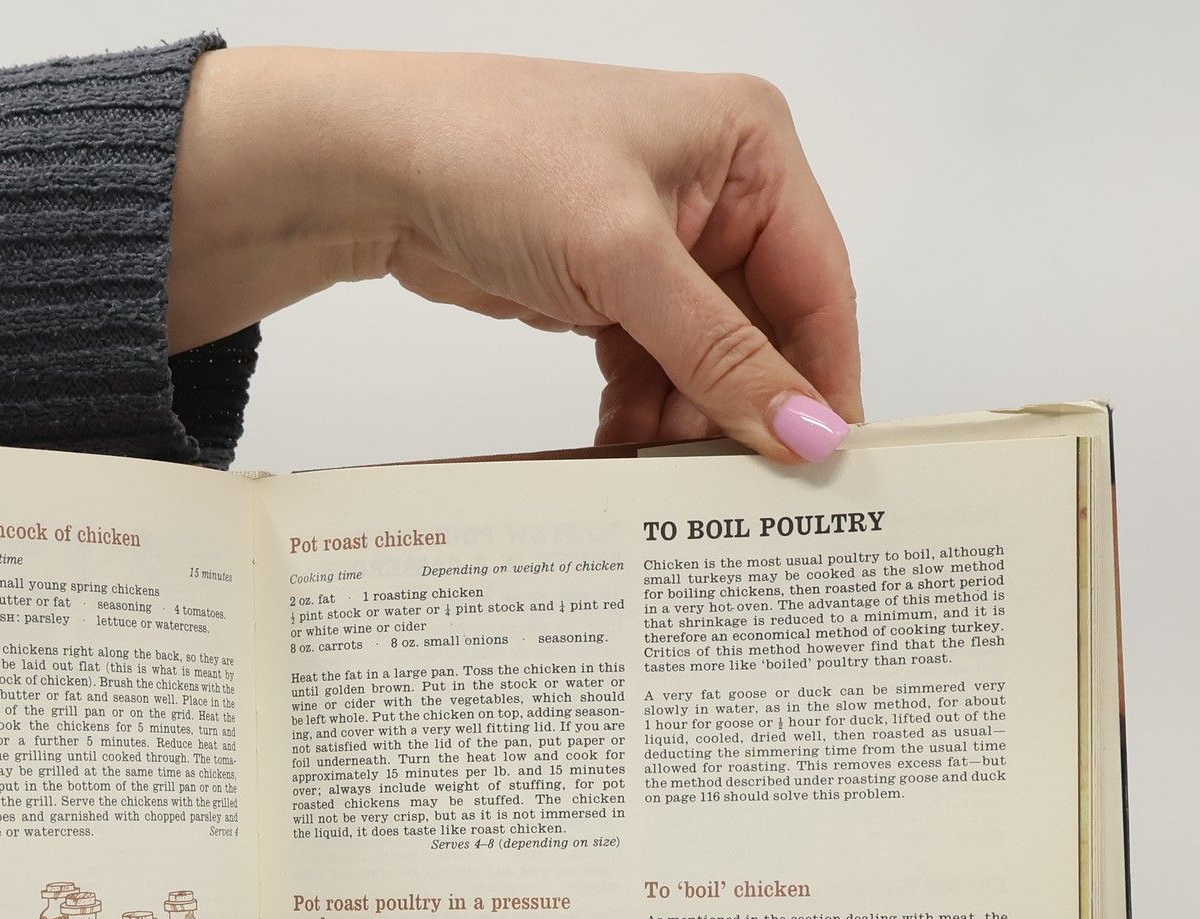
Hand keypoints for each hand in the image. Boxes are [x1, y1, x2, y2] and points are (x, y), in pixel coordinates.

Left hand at [169, 49, 859, 460]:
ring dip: (682, 423)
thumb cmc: (496, 155)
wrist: (376, 169)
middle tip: (734, 488)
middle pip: (762, 332)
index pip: (818, 284)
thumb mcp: (626, 261)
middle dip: (740, 409)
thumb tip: (802, 426)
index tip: (821, 461)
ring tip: (662, 478)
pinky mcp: (609, 287)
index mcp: (751, 148)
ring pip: (703, 362)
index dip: (822, 379)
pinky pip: (649, 368)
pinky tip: (619, 456)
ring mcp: (660, 244)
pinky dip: (637, 414)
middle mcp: (716, 191)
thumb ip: (720, 353)